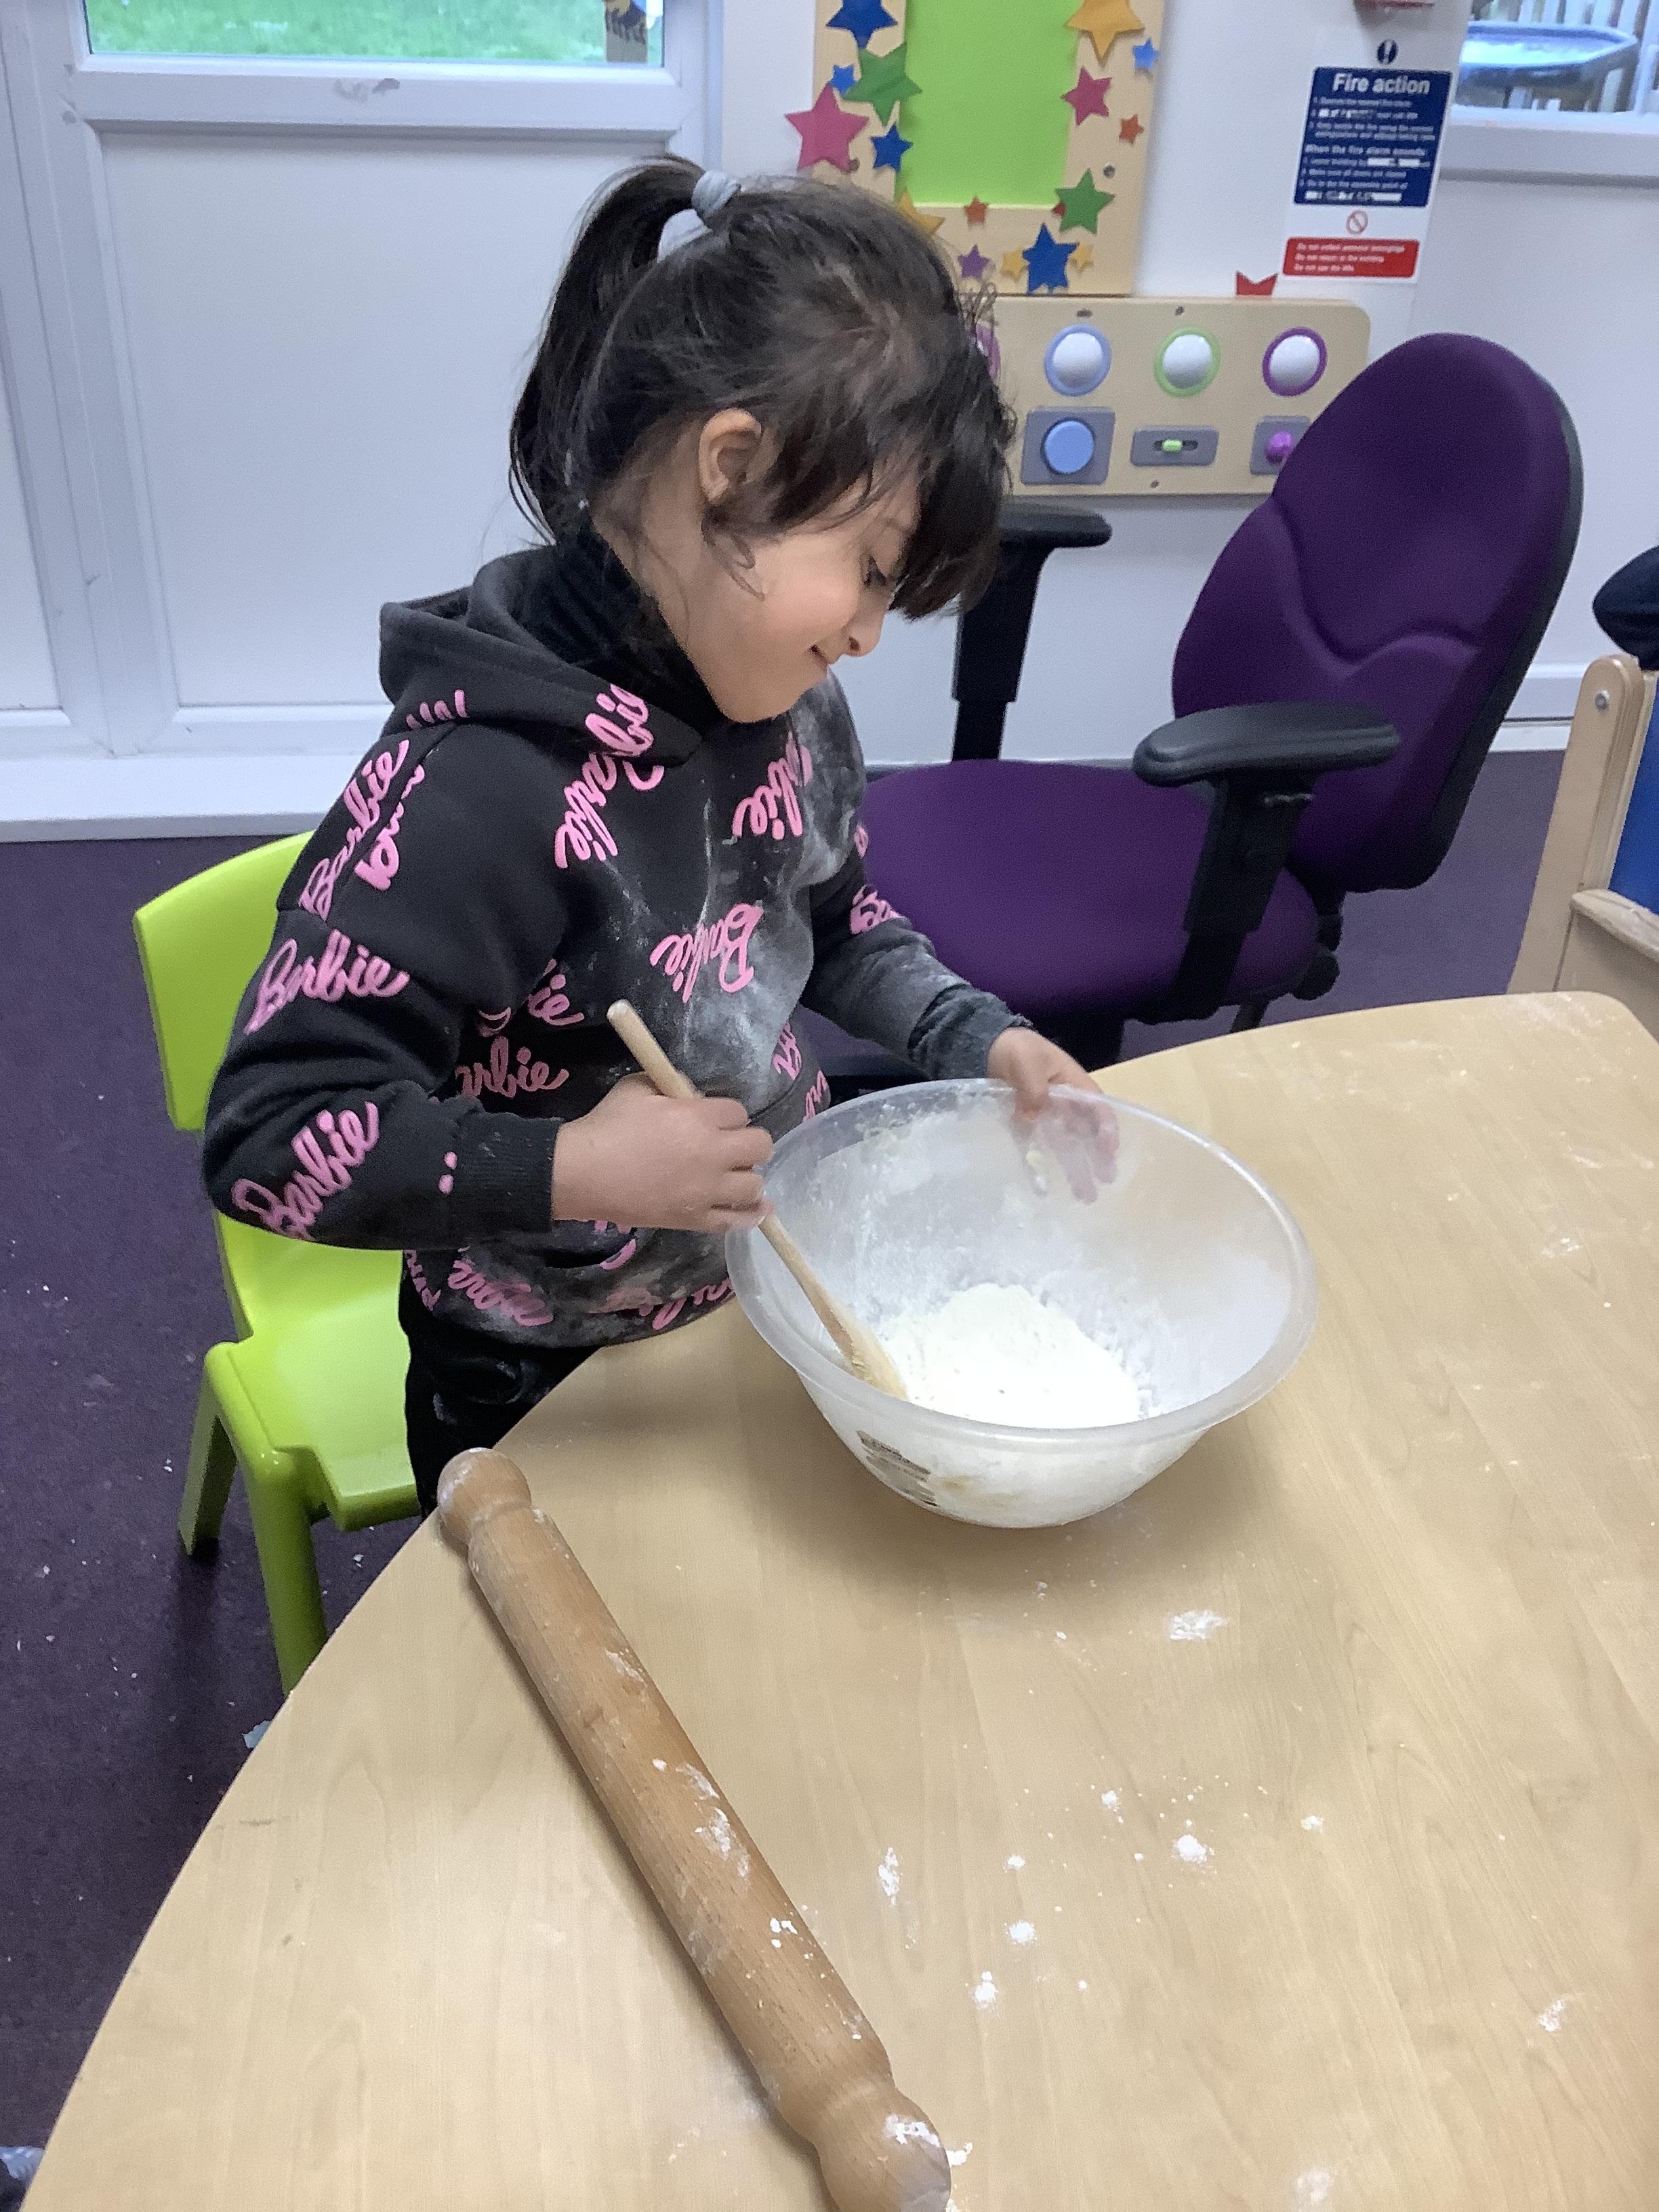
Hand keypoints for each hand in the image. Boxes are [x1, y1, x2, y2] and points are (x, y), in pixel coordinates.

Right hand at [553, 1075, 772, 1232]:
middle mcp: (712, 1155)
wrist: (582, 1174)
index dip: (728, 1115)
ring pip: (754, 1186)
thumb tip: (692, 1097)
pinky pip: (736, 1221)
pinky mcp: (695, 1220)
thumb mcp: (638, 1087)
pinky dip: (750, 1215)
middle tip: (729, 1147)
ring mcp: (706, 1191)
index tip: (714, 1120)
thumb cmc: (607, 1126)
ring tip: (735, 1177)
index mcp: (699, 1118)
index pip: (739, 1112)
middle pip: (759, 1146)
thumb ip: (672, 1086)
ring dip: (748, 1178)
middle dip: (748, 1142)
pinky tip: (759, 1210)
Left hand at [986, 1027, 1117, 1203]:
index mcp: (1073, 1084)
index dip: (1106, 1129)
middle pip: (1085, 1134)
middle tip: (1105, 1181)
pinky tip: (1042, 1188)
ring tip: (1084, 1196)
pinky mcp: (1025, 1128)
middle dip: (1096, 1158)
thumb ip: (1034, 1090)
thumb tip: (1033, 1118)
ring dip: (1075, 1170)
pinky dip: (1038, 1168)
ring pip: (1065, 1147)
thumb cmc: (1016, 1049)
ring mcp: (1046, 1118)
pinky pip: (1034, 1150)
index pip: (1097, 1109)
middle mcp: (1064, 1105)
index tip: (1110, 1151)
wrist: (986, 1048)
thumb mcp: (1027, 1062)